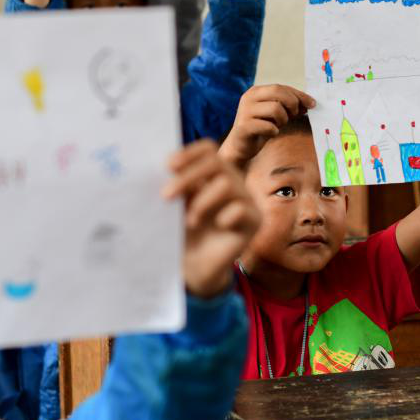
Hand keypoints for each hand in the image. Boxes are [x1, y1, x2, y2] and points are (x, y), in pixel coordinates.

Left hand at [163, 140, 260, 298]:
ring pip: (227, 184)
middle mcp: (232, 183)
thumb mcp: (176, 208)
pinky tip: (218, 227)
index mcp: (212, 175)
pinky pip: (241, 209)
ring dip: (202, 202)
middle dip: (188, 177)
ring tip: (191, 222)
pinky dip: (225, 217)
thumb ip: (175, 187)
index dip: (189, 153)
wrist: (196, 269)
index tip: (168, 166)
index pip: (208, 150)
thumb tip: (164, 169)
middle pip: (216, 163)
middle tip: (165, 196)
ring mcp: (246, 201)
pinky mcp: (255, 221)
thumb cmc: (185, 235)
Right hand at [219, 85, 315, 167]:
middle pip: (277, 92)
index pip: (281, 87)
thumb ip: (290, 107)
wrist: (241, 147)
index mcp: (256, 91)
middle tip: (294, 115)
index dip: (299, 95)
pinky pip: (268, 126)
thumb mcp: (277, 115)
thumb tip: (309, 103)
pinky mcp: (244, 126)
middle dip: (292, 103)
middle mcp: (249, 98)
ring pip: (275, 108)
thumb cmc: (261, 128)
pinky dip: (274, 131)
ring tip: (278, 126)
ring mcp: (245, 111)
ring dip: (283, 119)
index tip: (312, 104)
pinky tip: (271, 133)